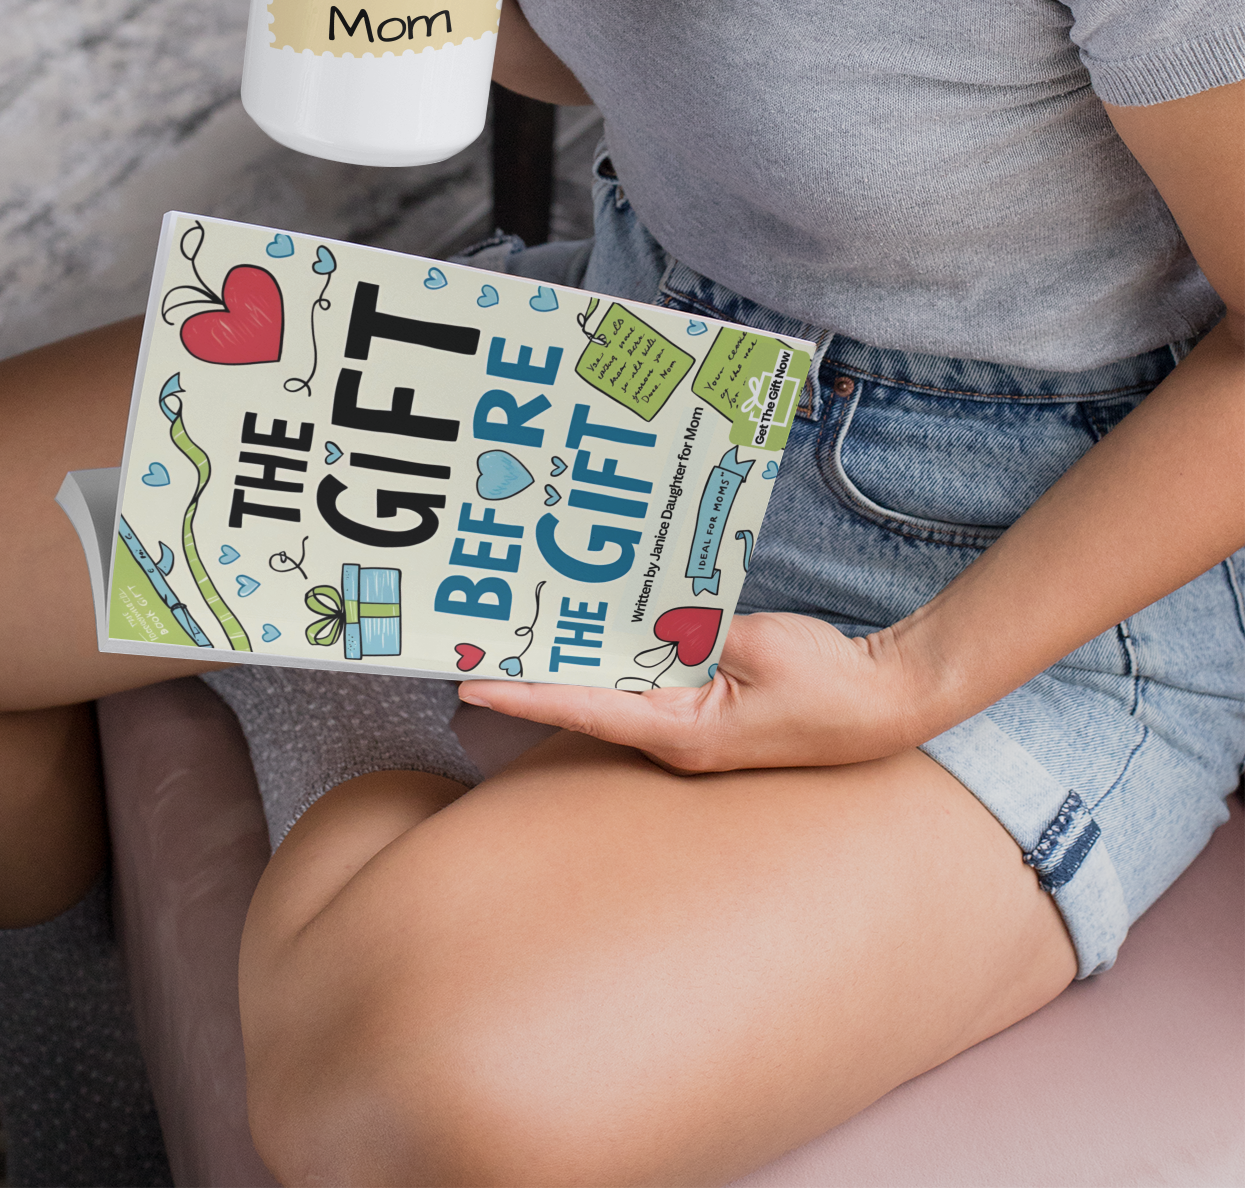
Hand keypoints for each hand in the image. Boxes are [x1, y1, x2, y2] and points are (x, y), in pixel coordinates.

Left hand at [458, 611, 930, 774]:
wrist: (887, 702)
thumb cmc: (829, 684)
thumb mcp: (758, 643)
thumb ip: (694, 629)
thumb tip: (643, 617)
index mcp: (683, 733)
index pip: (587, 709)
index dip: (526, 692)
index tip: (470, 680)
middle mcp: (675, 740)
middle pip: (588, 704)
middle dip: (535, 674)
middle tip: (476, 642)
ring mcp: (690, 730)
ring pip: (614, 693)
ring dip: (573, 663)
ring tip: (518, 629)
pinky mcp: (706, 711)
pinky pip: (647, 683)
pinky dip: (616, 657)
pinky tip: (595, 628)